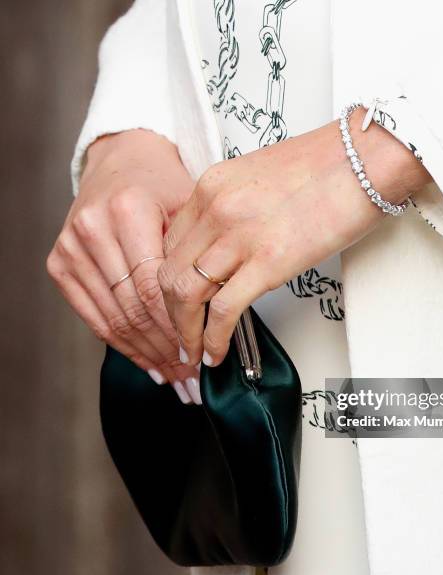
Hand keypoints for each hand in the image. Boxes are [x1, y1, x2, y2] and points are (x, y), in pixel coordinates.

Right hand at [47, 129, 200, 403]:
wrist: (122, 161)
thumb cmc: (161, 183)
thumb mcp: (189, 206)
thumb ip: (197, 256)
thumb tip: (216, 318)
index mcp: (128, 210)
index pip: (156, 287)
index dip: (179, 327)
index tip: (200, 354)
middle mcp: (93, 229)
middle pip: (134, 308)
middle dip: (166, 349)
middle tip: (191, 377)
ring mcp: (71, 248)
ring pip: (114, 319)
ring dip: (147, 355)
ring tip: (175, 379)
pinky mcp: (60, 264)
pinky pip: (94, 317)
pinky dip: (121, 345)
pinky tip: (146, 363)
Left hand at [158, 109, 430, 366]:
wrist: (366, 158)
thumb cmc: (326, 166)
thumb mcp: (260, 178)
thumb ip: (234, 209)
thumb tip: (228, 246)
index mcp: (212, 186)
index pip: (170, 246)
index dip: (169, 282)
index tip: (178, 301)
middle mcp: (217, 209)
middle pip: (169, 273)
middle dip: (171, 313)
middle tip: (180, 335)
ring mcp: (240, 236)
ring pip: (187, 295)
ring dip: (186, 331)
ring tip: (195, 351)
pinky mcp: (269, 262)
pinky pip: (223, 310)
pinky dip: (214, 338)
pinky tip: (217, 350)